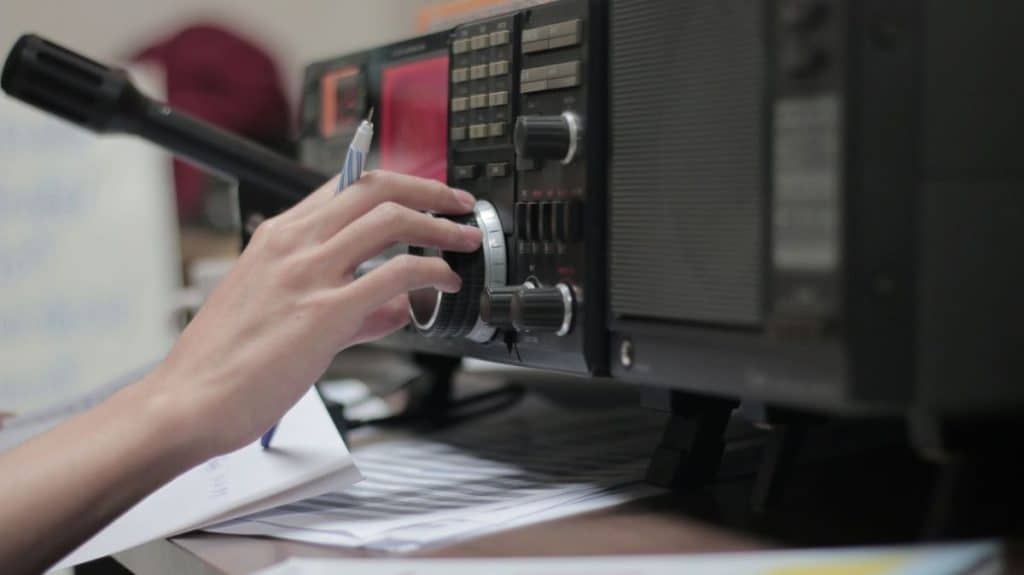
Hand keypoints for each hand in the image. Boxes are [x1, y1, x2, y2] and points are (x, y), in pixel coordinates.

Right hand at [146, 171, 480, 457]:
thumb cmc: (225, 362)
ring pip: (390, 220)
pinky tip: (444, 284)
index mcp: (277, 237)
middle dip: (428, 190)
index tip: (425, 196)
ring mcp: (309, 275)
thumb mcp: (282, 314)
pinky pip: (394, 275)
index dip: (395, 186)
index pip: (345, 187)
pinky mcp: (325, 313)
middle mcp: (293, 245)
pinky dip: (430, 272)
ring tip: (464, 240)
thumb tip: (393, 306)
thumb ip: (345, 305)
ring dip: (439, 226)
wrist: (188, 400)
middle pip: (374, 188)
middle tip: (459, 203)